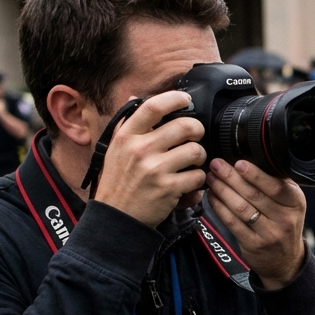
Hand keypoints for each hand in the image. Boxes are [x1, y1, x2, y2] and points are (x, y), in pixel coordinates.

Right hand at [91, 91, 207, 227]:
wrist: (115, 218)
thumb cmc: (117, 181)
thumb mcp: (114, 149)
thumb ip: (127, 124)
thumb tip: (135, 97)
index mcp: (126, 136)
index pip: (153, 106)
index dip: (174, 99)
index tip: (185, 99)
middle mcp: (140, 149)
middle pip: (185, 126)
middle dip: (197, 129)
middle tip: (196, 136)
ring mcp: (155, 169)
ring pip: (196, 151)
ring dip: (200, 156)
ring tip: (192, 162)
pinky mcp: (168, 189)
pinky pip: (198, 176)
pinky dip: (198, 179)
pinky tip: (189, 182)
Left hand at [205, 159, 307, 289]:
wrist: (285, 260)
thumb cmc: (284, 223)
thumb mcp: (291, 203)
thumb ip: (278, 184)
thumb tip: (252, 158)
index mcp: (295, 202)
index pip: (275, 186)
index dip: (255, 174)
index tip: (238, 162)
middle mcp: (285, 218)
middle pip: (254, 195)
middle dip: (232, 177)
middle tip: (217, 164)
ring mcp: (269, 233)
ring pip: (241, 208)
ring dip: (223, 191)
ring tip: (211, 178)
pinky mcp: (253, 244)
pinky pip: (232, 223)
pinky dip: (219, 208)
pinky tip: (212, 197)